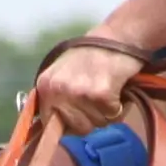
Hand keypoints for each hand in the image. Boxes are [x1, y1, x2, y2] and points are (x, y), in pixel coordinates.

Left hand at [29, 32, 148, 139]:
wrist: (116, 36)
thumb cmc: (90, 57)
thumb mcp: (62, 74)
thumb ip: (55, 98)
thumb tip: (53, 129)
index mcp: (45, 85)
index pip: (50, 124)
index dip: (69, 123)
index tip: (81, 114)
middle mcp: (58, 90)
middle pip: (78, 128)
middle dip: (91, 119)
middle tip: (98, 97)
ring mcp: (79, 92)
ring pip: (97, 124)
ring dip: (106, 112)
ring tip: (107, 89)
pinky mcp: (101, 94)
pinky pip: (113, 116)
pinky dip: (119, 107)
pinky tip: (116, 88)